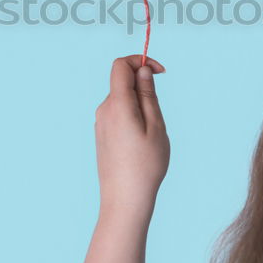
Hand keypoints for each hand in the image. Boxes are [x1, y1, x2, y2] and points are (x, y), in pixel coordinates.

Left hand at [94, 55, 169, 218]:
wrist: (124, 200)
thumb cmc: (145, 166)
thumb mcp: (156, 126)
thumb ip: (148, 94)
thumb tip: (141, 70)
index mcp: (117, 105)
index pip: (121, 66)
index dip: (140, 61)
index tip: (161, 72)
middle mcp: (104, 110)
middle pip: (122, 82)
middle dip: (144, 86)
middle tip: (160, 115)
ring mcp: (101, 123)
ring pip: (122, 99)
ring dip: (140, 105)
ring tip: (152, 135)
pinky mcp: (102, 134)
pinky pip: (118, 114)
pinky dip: (133, 117)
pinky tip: (142, 144)